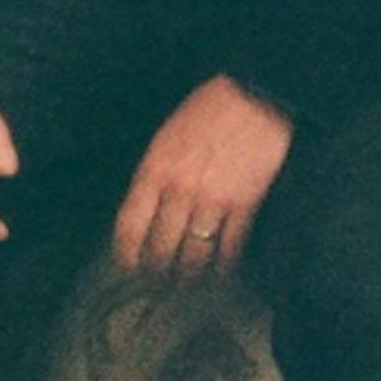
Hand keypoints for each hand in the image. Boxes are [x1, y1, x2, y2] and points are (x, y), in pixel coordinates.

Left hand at [112, 74, 288, 281]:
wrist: (254, 98)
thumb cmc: (205, 112)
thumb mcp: (164, 139)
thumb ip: (153, 175)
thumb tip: (145, 210)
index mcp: (153, 171)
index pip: (129, 226)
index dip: (125, 254)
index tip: (127, 267)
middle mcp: (180, 191)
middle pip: (161, 247)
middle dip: (158, 270)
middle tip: (159, 280)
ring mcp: (214, 200)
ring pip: (195, 254)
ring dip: (190, 274)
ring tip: (187, 282)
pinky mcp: (246, 204)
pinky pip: (231, 247)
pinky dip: (224, 265)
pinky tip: (220, 272)